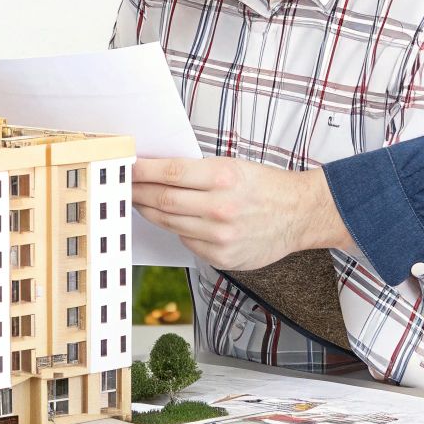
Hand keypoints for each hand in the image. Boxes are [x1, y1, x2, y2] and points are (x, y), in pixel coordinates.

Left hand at [131, 156, 355, 269]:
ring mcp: (220, 236)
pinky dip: (178, 230)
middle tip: (125, 187)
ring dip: (151, 212)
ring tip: (142, 203)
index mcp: (223, 177)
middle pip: (163, 200)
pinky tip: (177, 222)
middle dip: (138, 192)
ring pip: (170, 223)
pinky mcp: (223, 257)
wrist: (299, 214)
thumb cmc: (265, 186)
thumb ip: (197, 172)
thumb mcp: (233, 166)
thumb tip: (157, 173)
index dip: (143, 170)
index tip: (128, 167)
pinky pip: (187, 242)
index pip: (169, 173)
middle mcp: (220, 208)